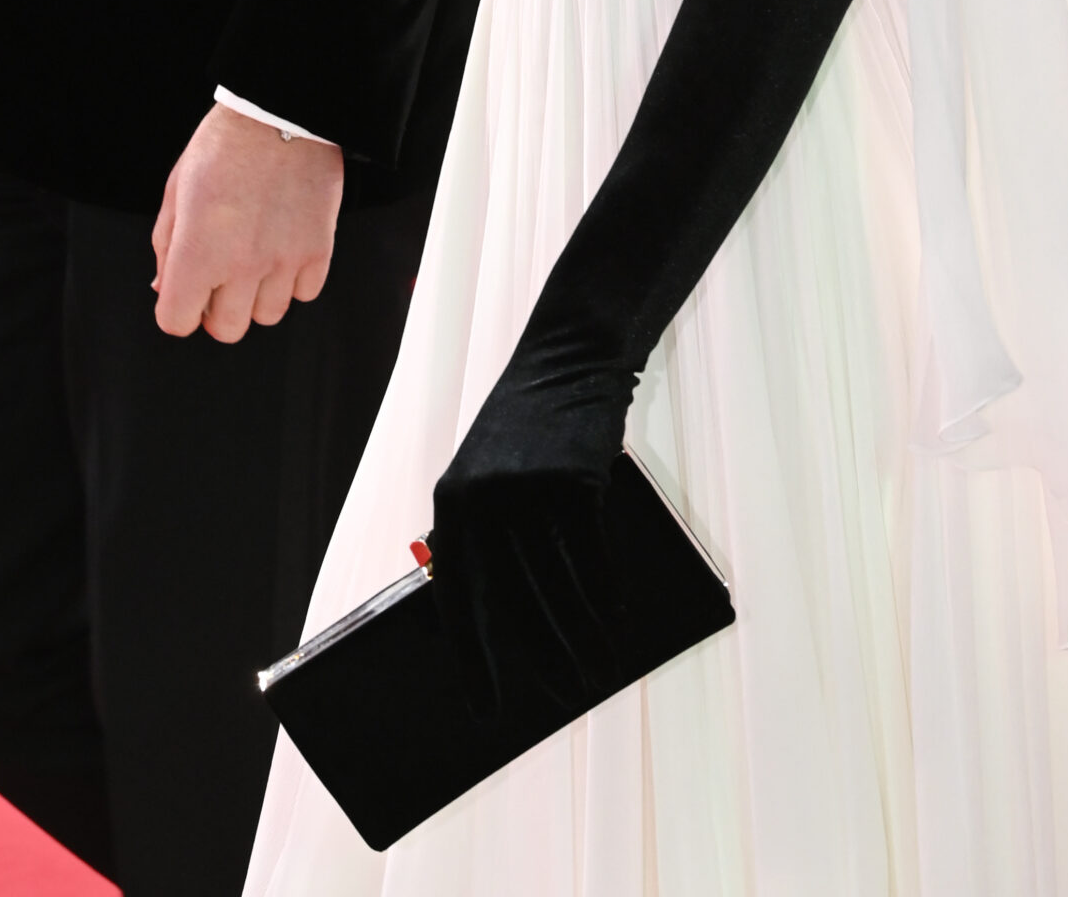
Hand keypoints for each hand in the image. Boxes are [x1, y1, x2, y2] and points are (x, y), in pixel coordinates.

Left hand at [151, 104, 342, 341]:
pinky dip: (293, 280)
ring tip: (256, 257)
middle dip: (217, 308)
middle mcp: (241, 265)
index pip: (177, 322)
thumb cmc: (222, 146)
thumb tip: (165, 289)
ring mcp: (283, 260)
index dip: (177, 308)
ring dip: (257, 295)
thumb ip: (166, 244)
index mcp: (198, 251)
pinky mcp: (318, 250)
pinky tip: (283, 247)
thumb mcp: (177, 189)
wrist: (281, 112)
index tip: (185, 290)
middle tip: (220, 275)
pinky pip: (304, 293)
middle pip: (226, 329)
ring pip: (268, 316)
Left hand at [430, 350, 629, 719]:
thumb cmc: (530, 429)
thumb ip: (488, 534)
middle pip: (510, 601)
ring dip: (576, 636)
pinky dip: (604, 596)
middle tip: (552, 699)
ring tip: (593, 672)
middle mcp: (483, 500)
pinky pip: (590, 556)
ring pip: (554, 586)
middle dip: (532, 656)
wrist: (568, 358)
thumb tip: (508, 623)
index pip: (456, 598)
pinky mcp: (574, 481)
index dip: (470, 657)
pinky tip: (615, 622)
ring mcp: (529, 490)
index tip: (482, 708)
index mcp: (451, 503)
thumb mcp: (489, 473)